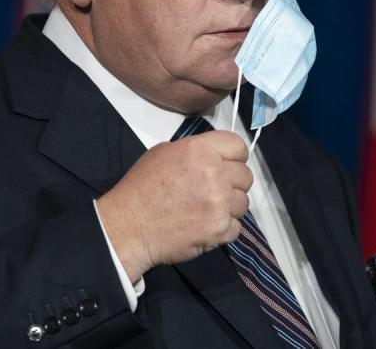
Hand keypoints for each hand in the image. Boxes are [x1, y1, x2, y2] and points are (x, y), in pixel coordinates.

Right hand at [96, 130, 252, 282]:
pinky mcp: (220, 230)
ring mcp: (220, 203)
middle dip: (233, 182)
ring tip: (208, 209)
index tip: (227, 164)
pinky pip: (236, 227)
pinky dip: (223, 228)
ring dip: (230, 206)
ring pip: (243, 202)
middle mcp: (215, 174)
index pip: (238, 146)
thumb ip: (194, 151)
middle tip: (215, 190)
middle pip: (246, 175)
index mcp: (200, 150)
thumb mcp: (163, 153)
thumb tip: (212, 157)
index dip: (234, 156)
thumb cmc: (141, 187)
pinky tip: (205, 226)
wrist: (129, 226)